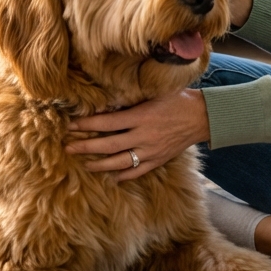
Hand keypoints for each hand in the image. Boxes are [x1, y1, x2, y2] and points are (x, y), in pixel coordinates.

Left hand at [65, 87, 210, 180]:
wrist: (202, 116)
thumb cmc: (177, 99)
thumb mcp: (153, 93)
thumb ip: (131, 98)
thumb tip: (107, 100)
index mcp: (140, 116)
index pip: (107, 122)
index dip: (87, 124)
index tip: (71, 126)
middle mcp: (143, 135)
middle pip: (109, 144)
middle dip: (86, 147)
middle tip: (68, 148)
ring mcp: (151, 150)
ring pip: (120, 162)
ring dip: (100, 164)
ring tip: (85, 164)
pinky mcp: (159, 160)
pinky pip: (138, 171)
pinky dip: (124, 175)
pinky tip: (112, 177)